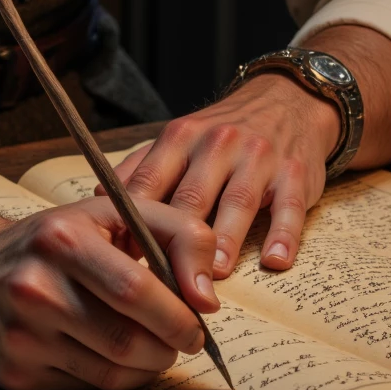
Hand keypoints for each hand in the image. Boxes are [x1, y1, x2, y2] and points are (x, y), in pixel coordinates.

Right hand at [0, 194, 219, 389]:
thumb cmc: (55, 239)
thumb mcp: (112, 213)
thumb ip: (177, 233)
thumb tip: (208, 298)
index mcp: (61, 239)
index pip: (136, 290)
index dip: (178, 314)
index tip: (199, 322)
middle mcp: (34, 287)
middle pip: (127, 339)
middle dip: (169, 345)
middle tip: (183, 340)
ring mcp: (21, 335)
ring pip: (111, 371)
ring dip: (148, 366)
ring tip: (155, 348)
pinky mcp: (14, 374)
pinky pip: (86, 389)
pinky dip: (116, 378)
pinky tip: (118, 358)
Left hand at [103, 74, 340, 276]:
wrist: (286, 101)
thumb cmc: (223, 132)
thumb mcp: (180, 138)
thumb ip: (142, 168)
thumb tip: (96, 199)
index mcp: (181, 138)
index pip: (150, 184)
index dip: (135, 226)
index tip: (122, 266)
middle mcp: (218, 144)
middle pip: (191, 198)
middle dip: (177, 243)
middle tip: (166, 288)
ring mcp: (258, 157)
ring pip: (238, 201)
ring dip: (225, 240)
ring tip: (214, 276)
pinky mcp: (294, 173)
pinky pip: (288, 206)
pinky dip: (282, 235)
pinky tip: (274, 261)